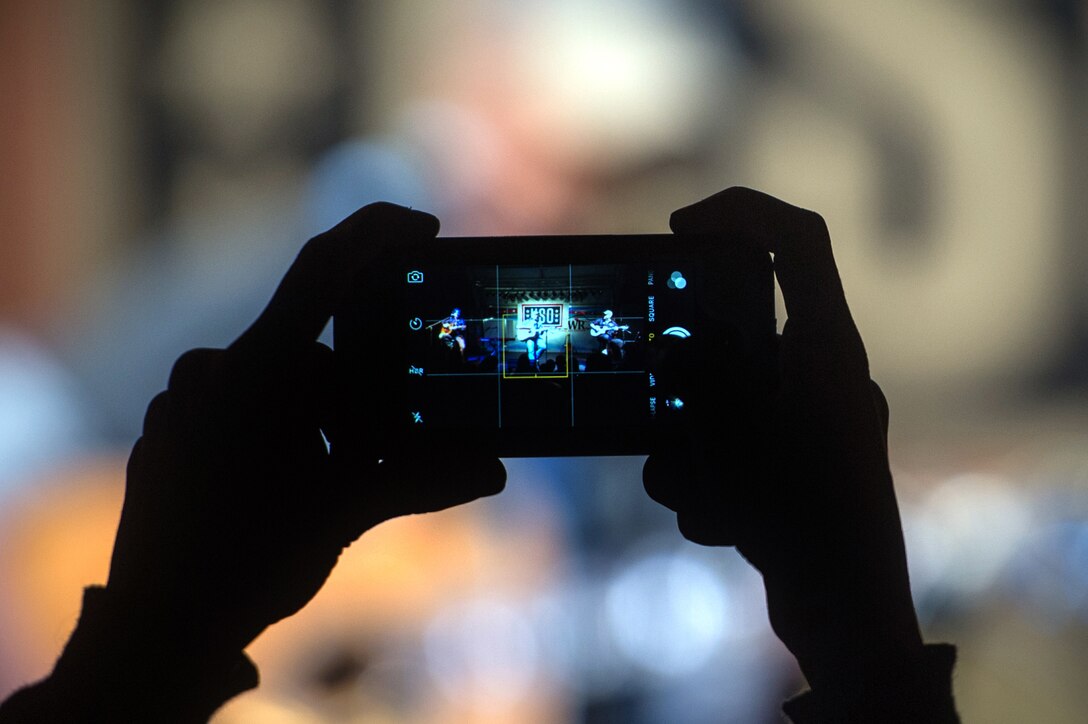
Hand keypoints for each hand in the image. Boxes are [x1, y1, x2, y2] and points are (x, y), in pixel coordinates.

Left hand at [105, 202, 505, 656]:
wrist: (154, 633)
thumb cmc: (244, 564)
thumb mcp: (342, 513)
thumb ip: (420, 478)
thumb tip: (493, 470)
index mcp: (254, 372)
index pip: (323, 269)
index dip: (377, 234)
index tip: (424, 227)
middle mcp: (211, 372)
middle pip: (313, 353)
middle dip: (359, 394)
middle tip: (380, 447)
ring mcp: (184, 402)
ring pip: (278, 385)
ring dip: (319, 421)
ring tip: (330, 482)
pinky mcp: (172, 432)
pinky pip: (240, 408)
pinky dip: (281, 432)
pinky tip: (289, 486)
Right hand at [644, 188, 921, 689]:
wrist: (848, 615)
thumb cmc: (802, 517)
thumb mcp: (734, 431)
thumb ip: (703, 370)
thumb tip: (676, 346)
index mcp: (828, 345)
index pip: (799, 238)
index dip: (741, 210)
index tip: (679, 227)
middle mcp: (827, 375)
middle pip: (738, 335)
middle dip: (688, 383)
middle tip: (667, 412)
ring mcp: (813, 425)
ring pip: (724, 405)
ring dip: (694, 453)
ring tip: (705, 497)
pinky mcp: (797, 470)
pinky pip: (736, 454)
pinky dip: (713, 485)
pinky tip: (723, 525)